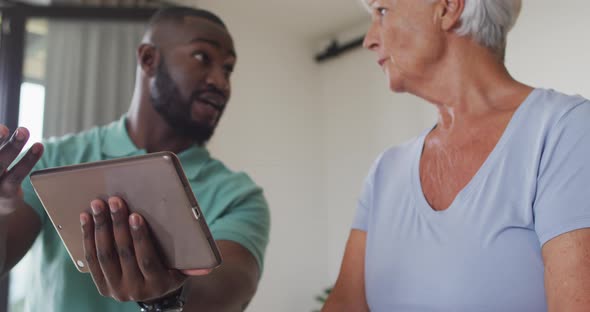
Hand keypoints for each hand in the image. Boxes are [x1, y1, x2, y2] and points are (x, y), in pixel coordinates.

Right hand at [0, 125, 42, 214]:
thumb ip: (1, 149)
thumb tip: (3, 128)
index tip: (1, 128)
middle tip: (4, 128)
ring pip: (1, 163)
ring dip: (13, 146)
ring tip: (23, 131)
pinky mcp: (6, 192)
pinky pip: (17, 174)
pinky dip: (28, 160)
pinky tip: (38, 147)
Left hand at [80, 196, 204, 301]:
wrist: (154, 291)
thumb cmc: (172, 269)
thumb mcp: (184, 269)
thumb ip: (194, 264)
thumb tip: (210, 265)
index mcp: (157, 284)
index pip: (146, 259)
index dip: (140, 238)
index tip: (135, 215)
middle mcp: (134, 291)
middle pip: (122, 254)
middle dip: (117, 225)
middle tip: (115, 201)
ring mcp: (115, 289)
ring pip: (104, 255)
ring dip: (100, 228)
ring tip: (98, 205)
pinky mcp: (101, 284)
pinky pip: (91, 259)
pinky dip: (88, 237)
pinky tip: (86, 218)